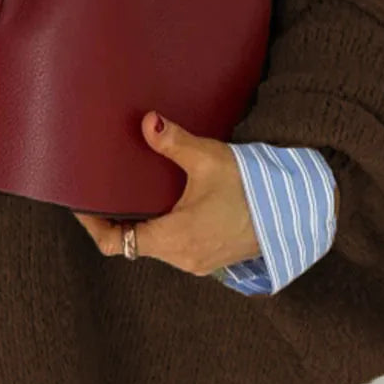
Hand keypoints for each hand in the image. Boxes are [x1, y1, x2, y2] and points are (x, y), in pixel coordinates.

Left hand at [72, 111, 261, 275]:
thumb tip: (147, 122)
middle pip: (133, 243)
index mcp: (174, 239)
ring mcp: (199, 261)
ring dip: (142, 223)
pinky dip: (163, 227)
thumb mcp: (209, 159)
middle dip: (116, 219)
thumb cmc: (256, 189)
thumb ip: (173, 142)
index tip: (81, 204)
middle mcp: (183, 257)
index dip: (93, 226)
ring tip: (130, 192)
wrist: (302, 211)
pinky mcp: (213, 257)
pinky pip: (176, 246)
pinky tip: (165, 203)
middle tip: (102, 190)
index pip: (116, 243)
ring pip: (154, 245)